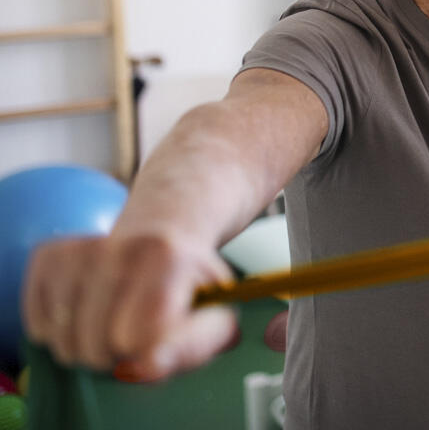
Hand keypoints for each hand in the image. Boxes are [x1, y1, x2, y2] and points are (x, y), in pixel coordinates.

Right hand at [21, 232, 237, 380]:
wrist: (164, 238)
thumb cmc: (190, 288)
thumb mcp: (214, 316)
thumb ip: (192, 346)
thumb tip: (150, 366)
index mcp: (166, 256)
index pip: (135, 338)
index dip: (147, 351)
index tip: (162, 335)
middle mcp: (119, 243)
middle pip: (95, 346)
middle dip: (116, 355)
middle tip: (138, 331)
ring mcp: (79, 247)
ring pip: (62, 340)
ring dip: (86, 348)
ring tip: (114, 323)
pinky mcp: (48, 255)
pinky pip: (38, 327)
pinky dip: (59, 335)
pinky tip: (87, 313)